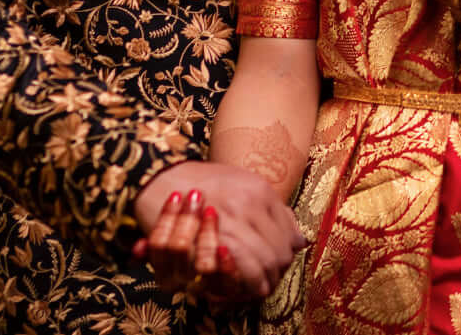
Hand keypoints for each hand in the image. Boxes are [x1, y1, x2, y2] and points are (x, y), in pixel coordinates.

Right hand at [133, 162, 304, 299]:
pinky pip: (242, 271)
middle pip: (280, 254)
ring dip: (260, 281)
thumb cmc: (201, 182)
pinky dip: (243, 284)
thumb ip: (272, 210)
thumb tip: (299, 240)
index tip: (275, 264)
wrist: (160, 176)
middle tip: (263, 280)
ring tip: (250, 284)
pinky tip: (237, 284)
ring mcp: (232, 221)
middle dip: (275, 273)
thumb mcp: (243, 184)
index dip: (286, 256)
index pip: (290, 237)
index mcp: (261, 190)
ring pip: (265, 265)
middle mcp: (251, 203)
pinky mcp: (212, 237)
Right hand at [133, 195, 245, 303]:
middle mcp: (183, 282)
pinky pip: (226, 285)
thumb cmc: (200, 231)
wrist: (233, 252)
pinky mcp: (230, 291)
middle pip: (179, 250)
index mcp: (166, 271)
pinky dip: (225, 266)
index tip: (176, 195)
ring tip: (211, 211)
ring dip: (205, 236)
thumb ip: (158, 241)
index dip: (165, 221)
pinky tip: (224, 247)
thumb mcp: (178, 233)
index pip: (158, 246)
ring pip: (202, 265)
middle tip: (197, 195)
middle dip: (187, 220)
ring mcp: (206, 287)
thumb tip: (138, 248)